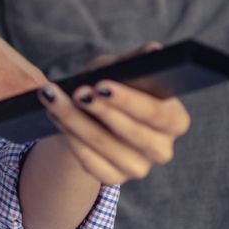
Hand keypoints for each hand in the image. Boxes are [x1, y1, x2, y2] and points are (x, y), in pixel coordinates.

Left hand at [39, 45, 190, 184]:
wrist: (89, 115)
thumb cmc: (111, 86)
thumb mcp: (120, 69)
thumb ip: (135, 62)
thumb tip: (154, 50)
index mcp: (174, 120)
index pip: (159, 114)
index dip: (130, 101)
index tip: (102, 85)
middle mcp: (162, 148)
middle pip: (134, 134)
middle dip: (102, 112)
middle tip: (77, 93)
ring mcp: (138, 167)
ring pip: (106, 148)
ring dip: (76, 122)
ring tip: (54, 100)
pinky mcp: (113, 177)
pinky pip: (91, 163)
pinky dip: (71, 139)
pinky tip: (56, 119)